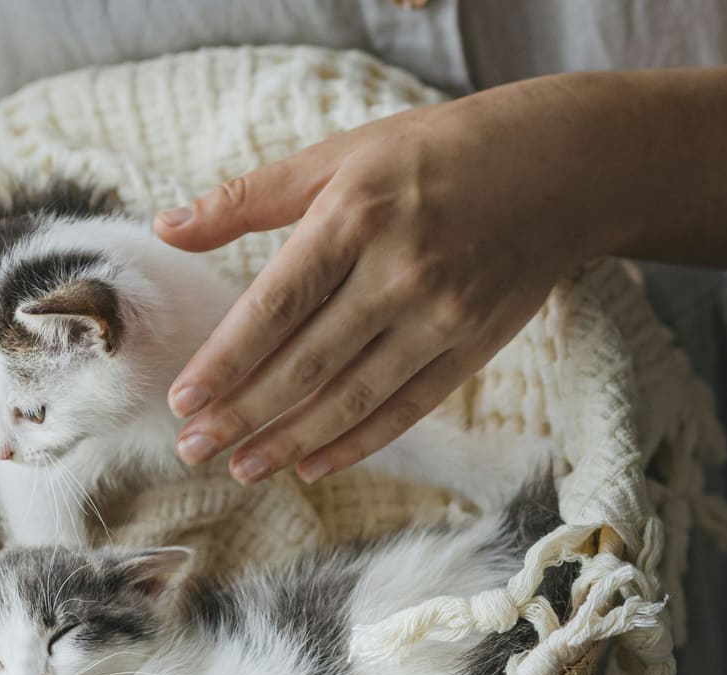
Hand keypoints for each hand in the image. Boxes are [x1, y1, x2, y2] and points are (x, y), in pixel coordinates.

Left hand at [155, 77, 610, 483]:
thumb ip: (249, 197)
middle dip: (242, 413)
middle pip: (305, 363)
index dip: (224, 361)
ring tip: (241, 469)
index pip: (274, 307)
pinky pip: (404, 409)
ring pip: (352, 397)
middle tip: (192, 449)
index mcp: (356, 215)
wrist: (560, 166)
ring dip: (290, 441)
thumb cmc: (433, 154)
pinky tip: (310, 465)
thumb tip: (166, 227)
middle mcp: (399, 271)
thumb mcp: (341, 155)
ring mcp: (441, 316)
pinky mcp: (471, 349)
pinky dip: (355, 444)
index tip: (182, 401)